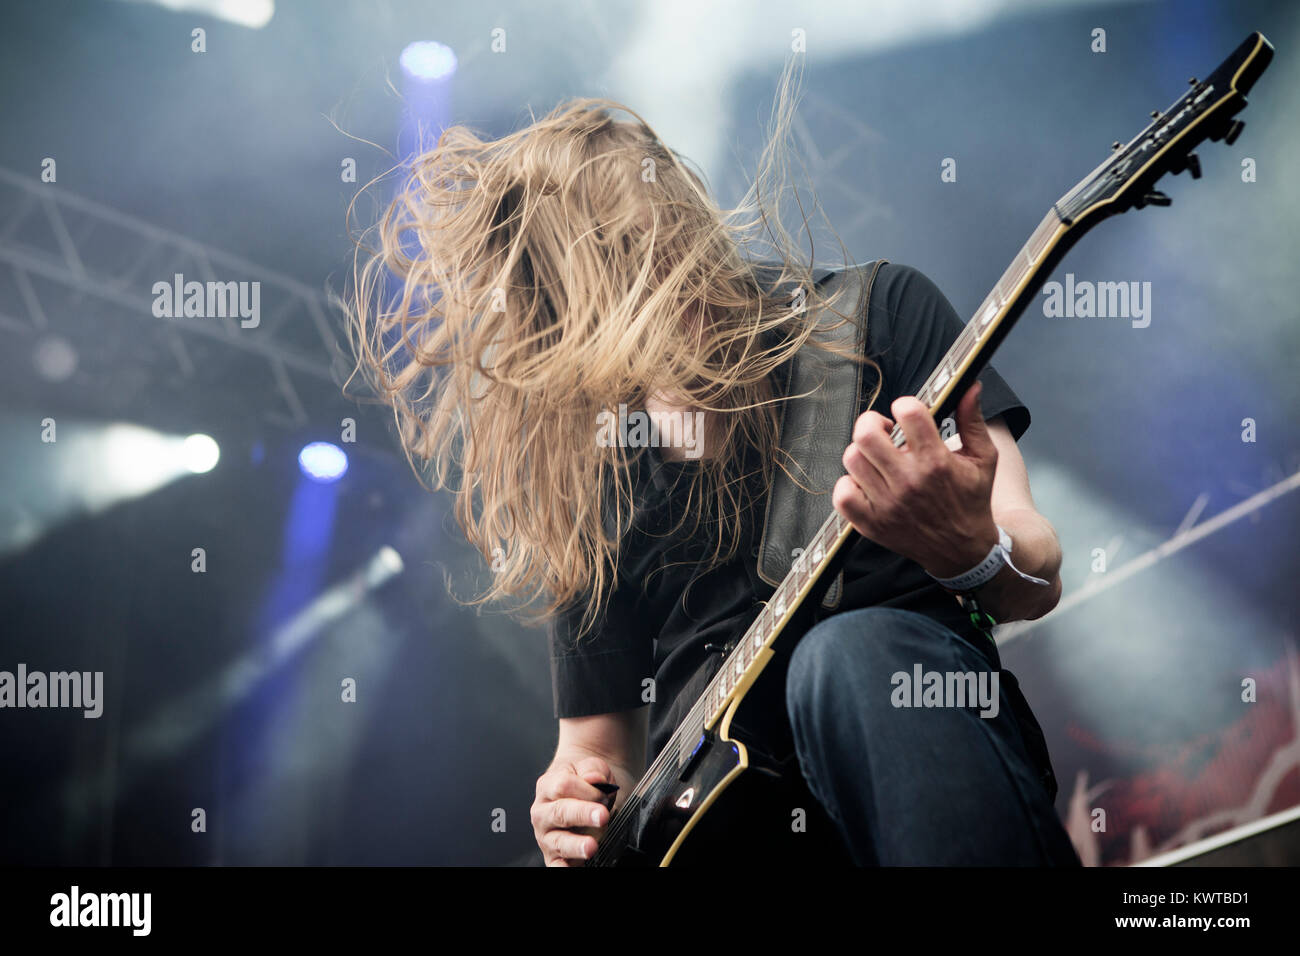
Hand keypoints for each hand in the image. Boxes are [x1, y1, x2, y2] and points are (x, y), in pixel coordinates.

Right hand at [531, 755, 615, 866]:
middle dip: (583, 814)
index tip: (605, 792)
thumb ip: (592, 769)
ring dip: (576, 845)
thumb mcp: (590, 767)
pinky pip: (556, 866)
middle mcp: (543, 812)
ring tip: (591, 846)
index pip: (563, 785)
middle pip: (560, 812)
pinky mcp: (554, 856)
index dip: (586, 790)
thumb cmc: (586, 782)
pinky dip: (563, 868)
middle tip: (602, 816)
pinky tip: (573, 867)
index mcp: (548, 786)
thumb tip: (594, 778)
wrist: (588, 793)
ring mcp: (547, 836)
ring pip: (559, 842)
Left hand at [832, 381, 999, 577]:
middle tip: (884, 431)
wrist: (963, 550)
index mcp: (936, 462)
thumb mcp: (983, 458)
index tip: (909, 412)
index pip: (908, 413)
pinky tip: (866, 482)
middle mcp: (909, 482)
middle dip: (873, 423)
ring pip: (852, 459)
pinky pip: (842, 495)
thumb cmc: (972, 500)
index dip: (905, 404)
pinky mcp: (872, 524)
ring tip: (878, 458)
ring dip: (863, 453)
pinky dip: (848, 484)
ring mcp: (887, 505)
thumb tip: (970, 386)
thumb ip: (972, 420)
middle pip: (866, 434)